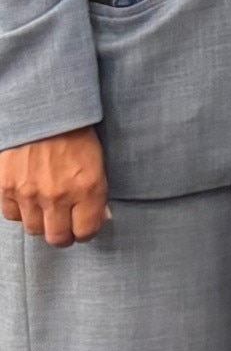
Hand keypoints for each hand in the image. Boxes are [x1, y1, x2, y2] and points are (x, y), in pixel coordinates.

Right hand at [0, 126, 108, 244]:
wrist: (42, 113)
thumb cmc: (75, 134)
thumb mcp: (98, 162)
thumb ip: (98, 194)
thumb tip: (101, 218)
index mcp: (86, 188)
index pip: (86, 231)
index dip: (85, 232)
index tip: (83, 227)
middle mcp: (57, 195)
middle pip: (57, 238)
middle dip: (63, 235)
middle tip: (65, 226)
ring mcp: (29, 193)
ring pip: (33, 229)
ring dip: (41, 223)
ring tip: (47, 210)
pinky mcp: (5, 187)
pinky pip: (12, 215)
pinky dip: (20, 211)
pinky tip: (28, 200)